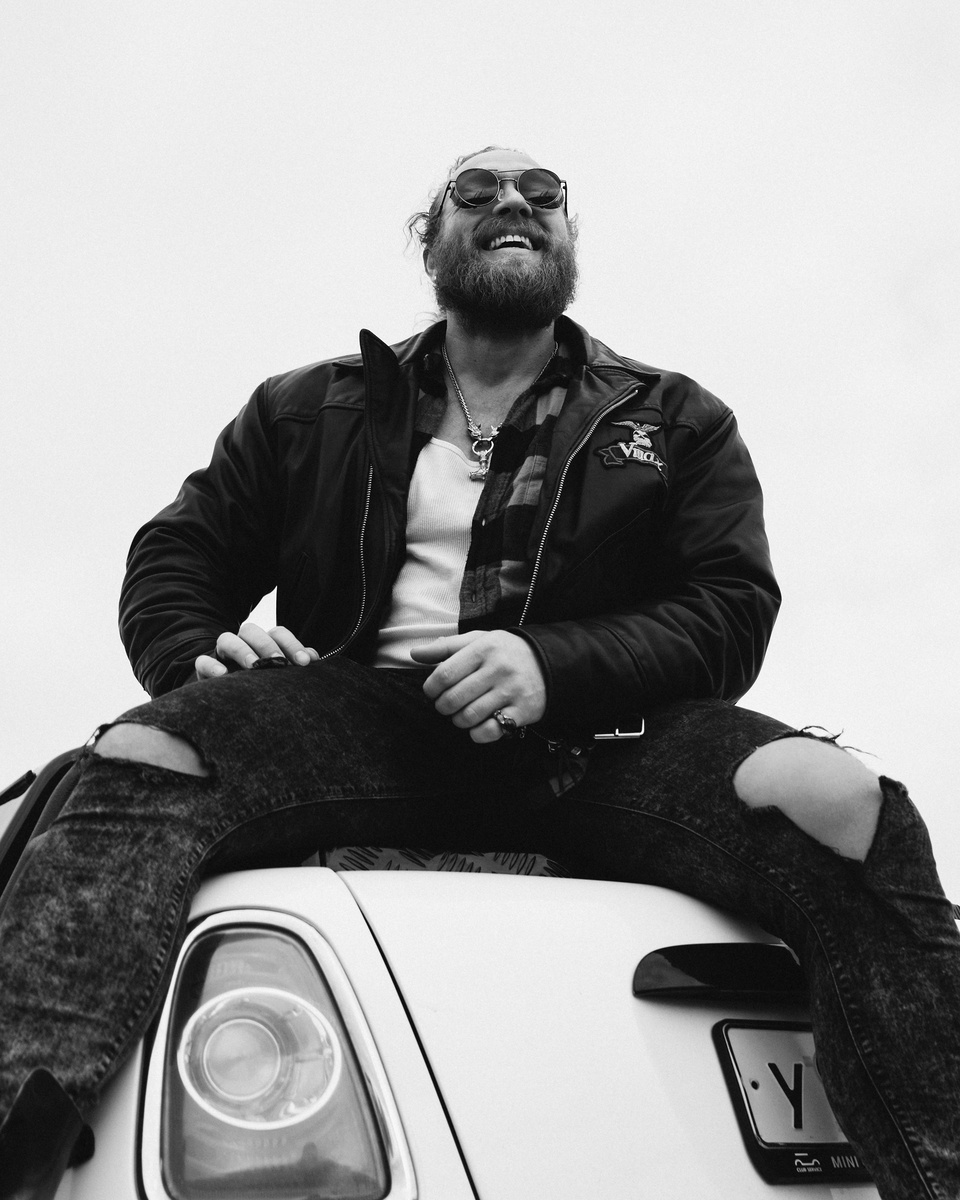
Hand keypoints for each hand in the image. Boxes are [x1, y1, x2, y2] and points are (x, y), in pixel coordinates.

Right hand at [195, 622, 319, 680]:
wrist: (231, 706)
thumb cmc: (263, 688)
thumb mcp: (280, 678)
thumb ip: (295, 665)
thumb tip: (313, 657)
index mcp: (264, 644)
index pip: (278, 633)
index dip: (292, 644)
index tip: (305, 662)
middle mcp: (243, 645)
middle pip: (252, 630)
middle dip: (268, 645)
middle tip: (280, 663)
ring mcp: (222, 656)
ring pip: (227, 639)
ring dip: (242, 650)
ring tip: (253, 667)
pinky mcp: (204, 671)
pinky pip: (202, 662)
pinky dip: (210, 665)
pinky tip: (222, 675)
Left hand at [411, 630, 545, 743]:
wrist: (548, 662)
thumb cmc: (505, 652)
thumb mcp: (478, 641)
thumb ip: (446, 647)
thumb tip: (414, 653)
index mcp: (484, 648)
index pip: (444, 673)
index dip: (431, 688)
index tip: (432, 691)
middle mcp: (498, 669)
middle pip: (454, 698)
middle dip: (443, 706)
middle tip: (446, 705)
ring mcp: (511, 691)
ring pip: (469, 716)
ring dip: (458, 720)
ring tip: (461, 714)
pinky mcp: (522, 711)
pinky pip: (490, 731)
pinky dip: (477, 733)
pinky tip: (477, 726)